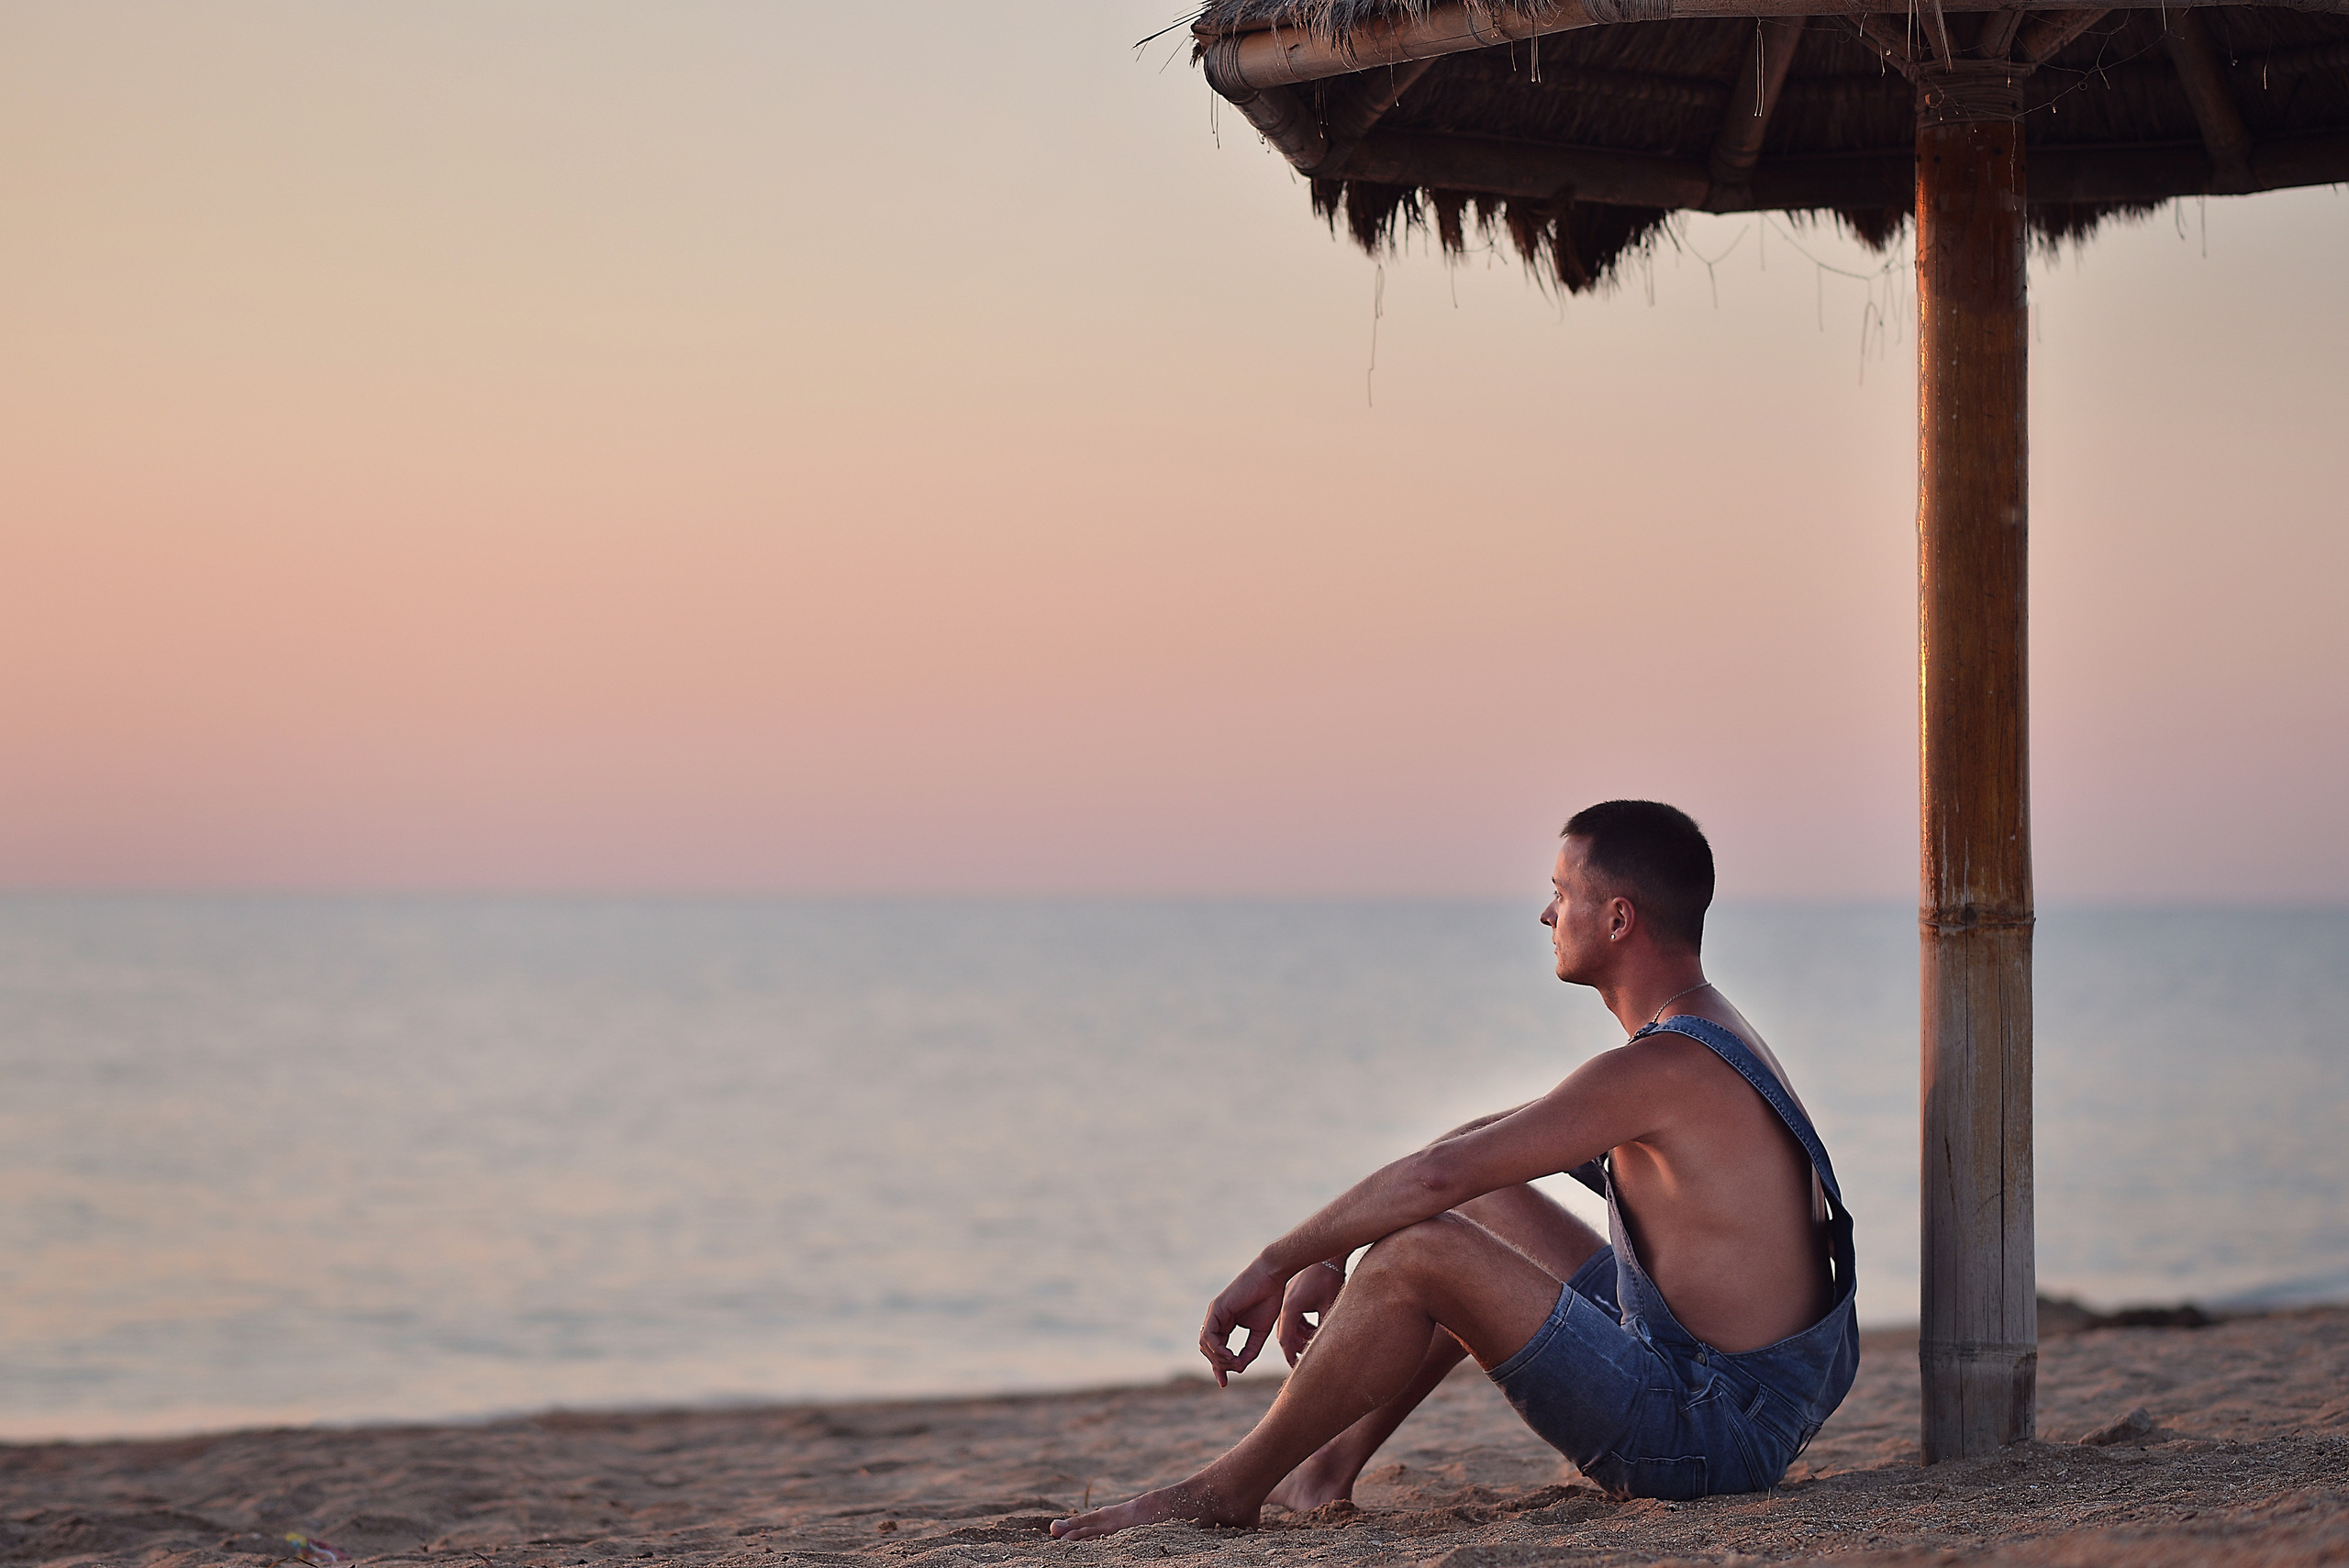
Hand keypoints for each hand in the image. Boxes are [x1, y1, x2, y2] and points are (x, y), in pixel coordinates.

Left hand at [1199, 1258, 1286, 1386]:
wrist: (1272, 1278)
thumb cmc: (1269, 1300)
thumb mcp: (1260, 1333)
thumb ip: (1249, 1351)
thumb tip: (1239, 1368)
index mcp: (1225, 1324)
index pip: (1215, 1350)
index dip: (1218, 1368)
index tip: (1224, 1384)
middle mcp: (1216, 1319)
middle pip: (1208, 1350)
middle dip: (1219, 1365)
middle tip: (1236, 1368)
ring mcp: (1214, 1313)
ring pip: (1206, 1344)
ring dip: (1219, 1359)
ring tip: (1235, 1362)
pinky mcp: (1216, 1309)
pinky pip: (1209, 1335)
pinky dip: (1217, 1348)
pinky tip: (1229, 1355)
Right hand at [1277, 1262, 1342, 1365]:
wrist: (1329, 1256)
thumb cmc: (1330, 1279)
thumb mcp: (1329, 1306)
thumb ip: (1324, 1329)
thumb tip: (1325, 1351)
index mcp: (1291, 1308)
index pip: (1286, 1340)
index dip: (1291, 1357)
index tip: (1297, 1369)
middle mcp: (1286, 1304)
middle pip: (1284, 1335)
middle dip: (1294, 1350)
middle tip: (1303, 1363)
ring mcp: (1289, 1298)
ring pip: (1289, 1326)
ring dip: (1298, 1338)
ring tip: (1311, 1346)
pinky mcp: (1294, 1295)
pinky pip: (1293, 1317)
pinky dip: (1301, 1327)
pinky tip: (1313, 1330)